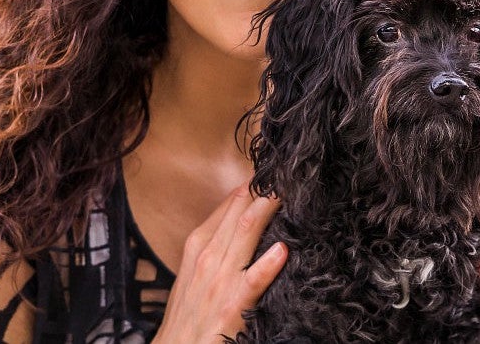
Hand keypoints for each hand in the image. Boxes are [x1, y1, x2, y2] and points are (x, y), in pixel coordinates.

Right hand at [154, 182, 287, 343]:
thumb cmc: (188, 311)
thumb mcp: (193, 268)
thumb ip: (216, 241)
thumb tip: (243, 211)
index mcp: (199, 244)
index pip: (231, 203)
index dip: (256, 184)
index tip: (278, 168)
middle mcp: (208, 256)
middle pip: (241, 211)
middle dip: (267, 189)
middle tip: (292, 169)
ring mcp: (219, 281)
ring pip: (246, 234)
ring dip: (268, 211)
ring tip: (289, 192)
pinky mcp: (232, 307)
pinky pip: (253, 281)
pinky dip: (267, 265)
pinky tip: (283, 250)